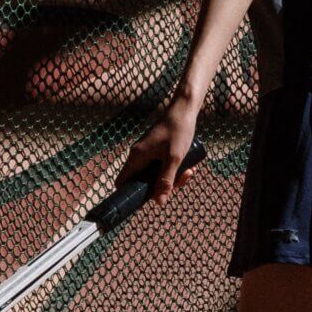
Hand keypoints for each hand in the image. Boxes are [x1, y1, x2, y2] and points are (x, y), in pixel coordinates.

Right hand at [117, 88, 204, 203]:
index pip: (122, 182)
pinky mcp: (156, 151)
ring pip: (155, 175)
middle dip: (162, 186)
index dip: (130, 195)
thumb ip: (166, 181)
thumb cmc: (178, 131)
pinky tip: (188, 165)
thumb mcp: (174, 159)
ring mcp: (147, 153)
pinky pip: (162, 167)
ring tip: (189, 170)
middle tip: (180, 181)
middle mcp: (138, 156)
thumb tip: (159, 202)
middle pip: (142, 182)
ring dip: (172, 178)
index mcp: (136, 157)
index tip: (147, 201)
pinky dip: (174, 169)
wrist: (183, 109)